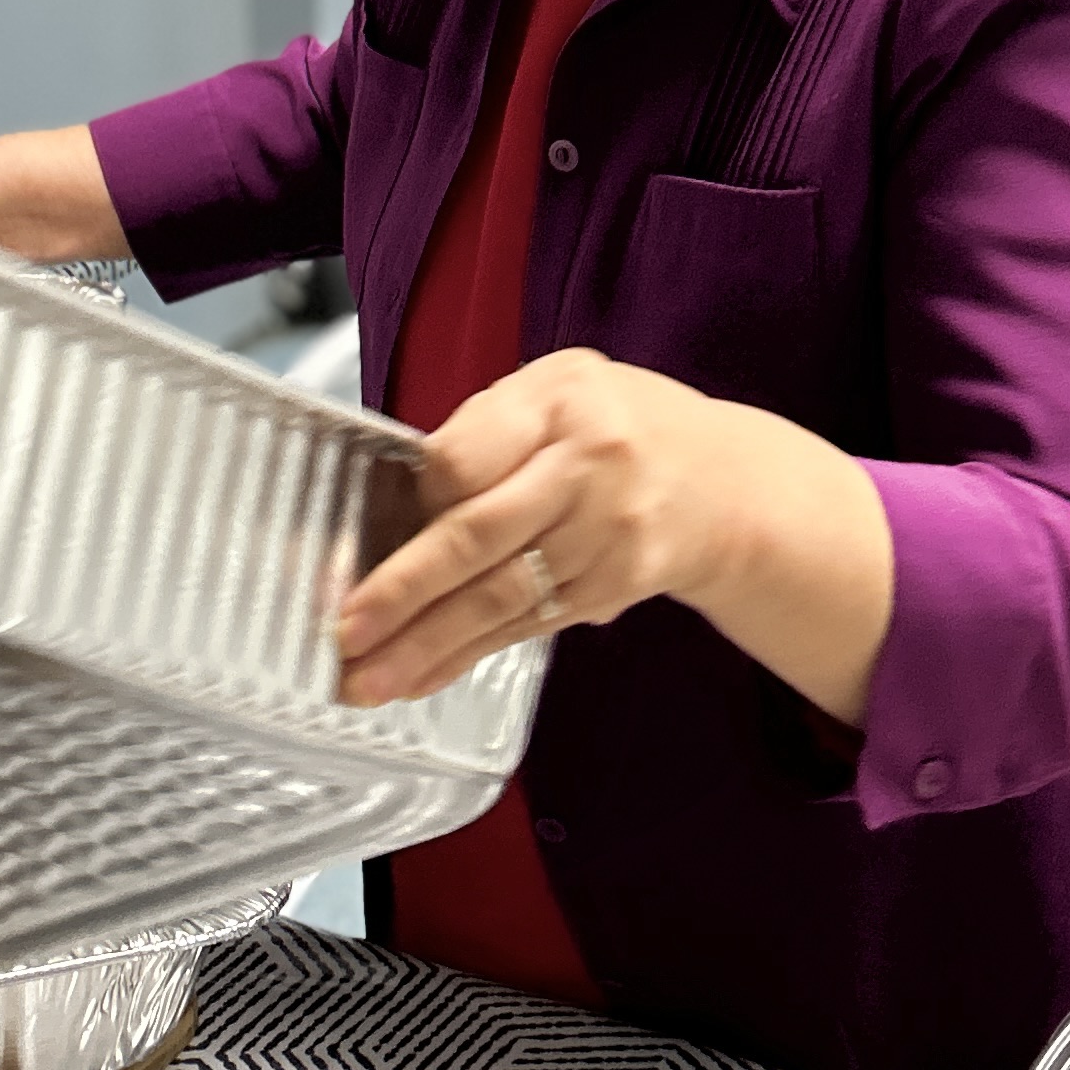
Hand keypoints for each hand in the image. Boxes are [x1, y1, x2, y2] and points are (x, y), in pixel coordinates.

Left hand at [335, 347, 893, 727]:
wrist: (723, 484)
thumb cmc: (616, 425)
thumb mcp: (557, 389)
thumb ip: (484, 429)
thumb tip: (405, 498)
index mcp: (564, 405)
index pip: (465, 456)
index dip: (411, 498)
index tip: (358, 534)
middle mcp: (588, 473)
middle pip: (480, 537)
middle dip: (405, 591)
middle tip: (345, 631)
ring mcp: (603, 541)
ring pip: (500, 598)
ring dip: (428, 645)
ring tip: (366, 680)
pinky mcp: (606, 592)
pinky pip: (524, 627)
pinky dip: (466, 657)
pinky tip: (418, 679)